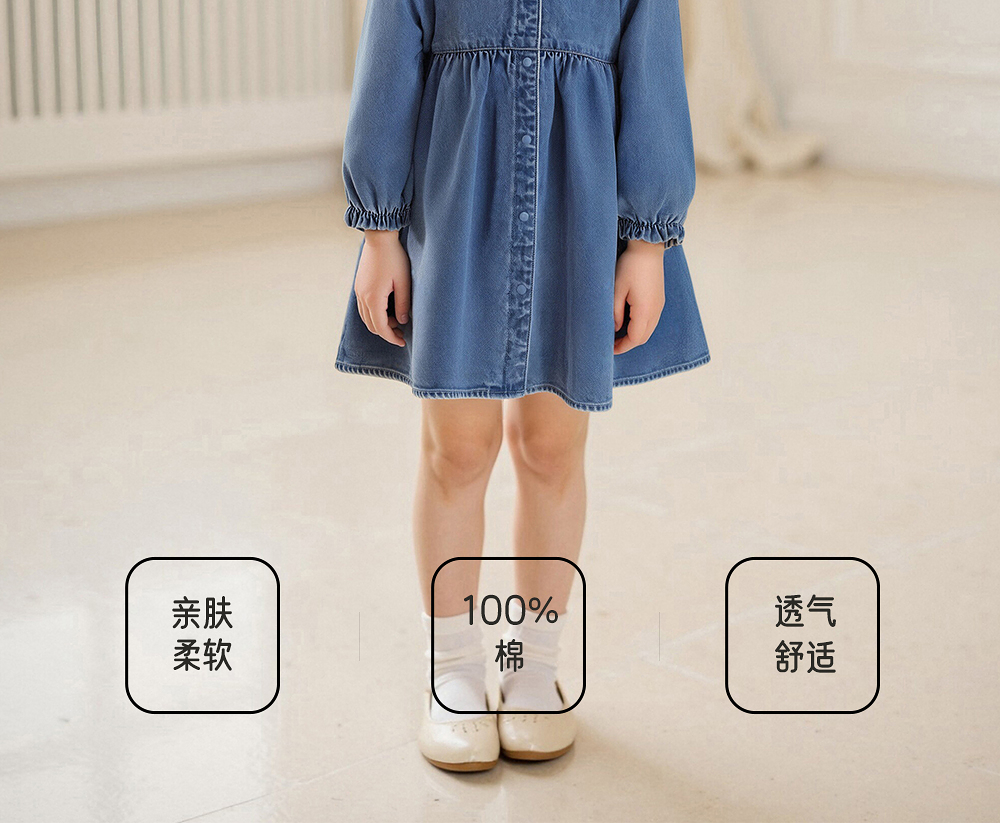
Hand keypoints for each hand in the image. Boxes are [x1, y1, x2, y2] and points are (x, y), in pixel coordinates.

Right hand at [354, 229, 411, 347]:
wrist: (379, 237)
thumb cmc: (394, 257)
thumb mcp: (404, 282)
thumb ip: (403, 304)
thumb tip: (402, 321)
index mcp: (374, 298)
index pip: (381, 327)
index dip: (392, 338)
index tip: (403, 342)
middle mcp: (362, 297)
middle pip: (371, 325)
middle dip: (386, 332)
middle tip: (401, 332)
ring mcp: (358, 291)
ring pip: (366, 317)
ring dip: (379, 323)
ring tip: (396, 320)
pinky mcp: (359, 285)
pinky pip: (363, 307)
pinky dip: (374, 313)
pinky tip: (387, 308)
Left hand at [613, 238, 664, 354]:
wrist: (648, 248)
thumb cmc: (631, 265)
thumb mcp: (616, 289)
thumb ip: (615, 312)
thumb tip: (615, 328)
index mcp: (645, 311)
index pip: (635, 339)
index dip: (622, 347)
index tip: (609, 349)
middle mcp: (656, 311)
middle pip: (643, 337)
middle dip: (628, 343)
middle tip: (611, 342)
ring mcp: (659, 305)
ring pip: (648, 330)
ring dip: (634, 335)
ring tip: (617, 333)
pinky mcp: (659, 300)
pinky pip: (651, 320)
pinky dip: (640, 326)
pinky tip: (627, 321)